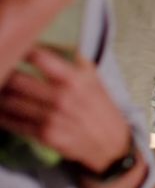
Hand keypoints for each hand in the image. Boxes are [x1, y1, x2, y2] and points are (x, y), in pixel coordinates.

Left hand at [0, 48, 130, 173]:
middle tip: (2, 70)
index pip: (39, 58)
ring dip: (1, 94)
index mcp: (74, 79)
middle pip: (17, 79)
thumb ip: (73, 61)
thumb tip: (49, 45)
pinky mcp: (43, 135)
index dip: (22, 51)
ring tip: (1, 89)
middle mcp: (61, 97)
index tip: (15, 49)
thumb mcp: (94, 79)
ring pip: (9, 101)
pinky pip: (12, 122)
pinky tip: (2, 109)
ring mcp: (51, 118)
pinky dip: (2, 114)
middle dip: (5, 74)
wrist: (110, 142)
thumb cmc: (100, 107)